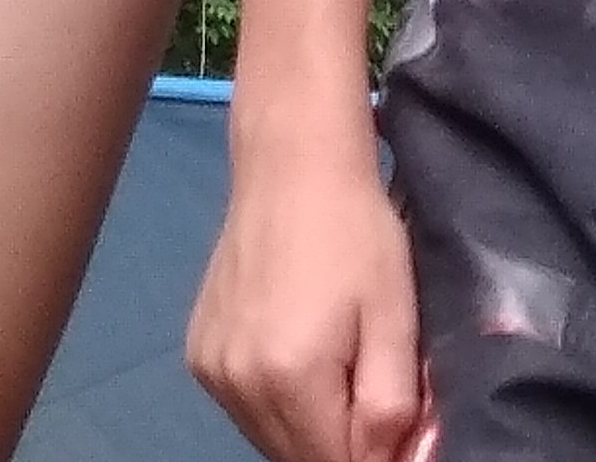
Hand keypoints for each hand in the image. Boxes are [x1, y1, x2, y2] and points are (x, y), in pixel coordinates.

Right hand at [186, 147, 426, 461]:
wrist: (292, 164)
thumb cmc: (356, 233)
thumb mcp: (396, 318)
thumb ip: (394, 407)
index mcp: (290, 378)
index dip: (376, 456)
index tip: (397, 423)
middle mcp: (239, 384)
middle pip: (299, 460)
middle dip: (342, 444)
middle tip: (369, 385)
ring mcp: (211, 370)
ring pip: (269, 440)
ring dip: (308, 428)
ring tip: (336, 365)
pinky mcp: (198, 353)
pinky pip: (244, 409)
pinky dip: (275, 403)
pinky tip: (297, 354)